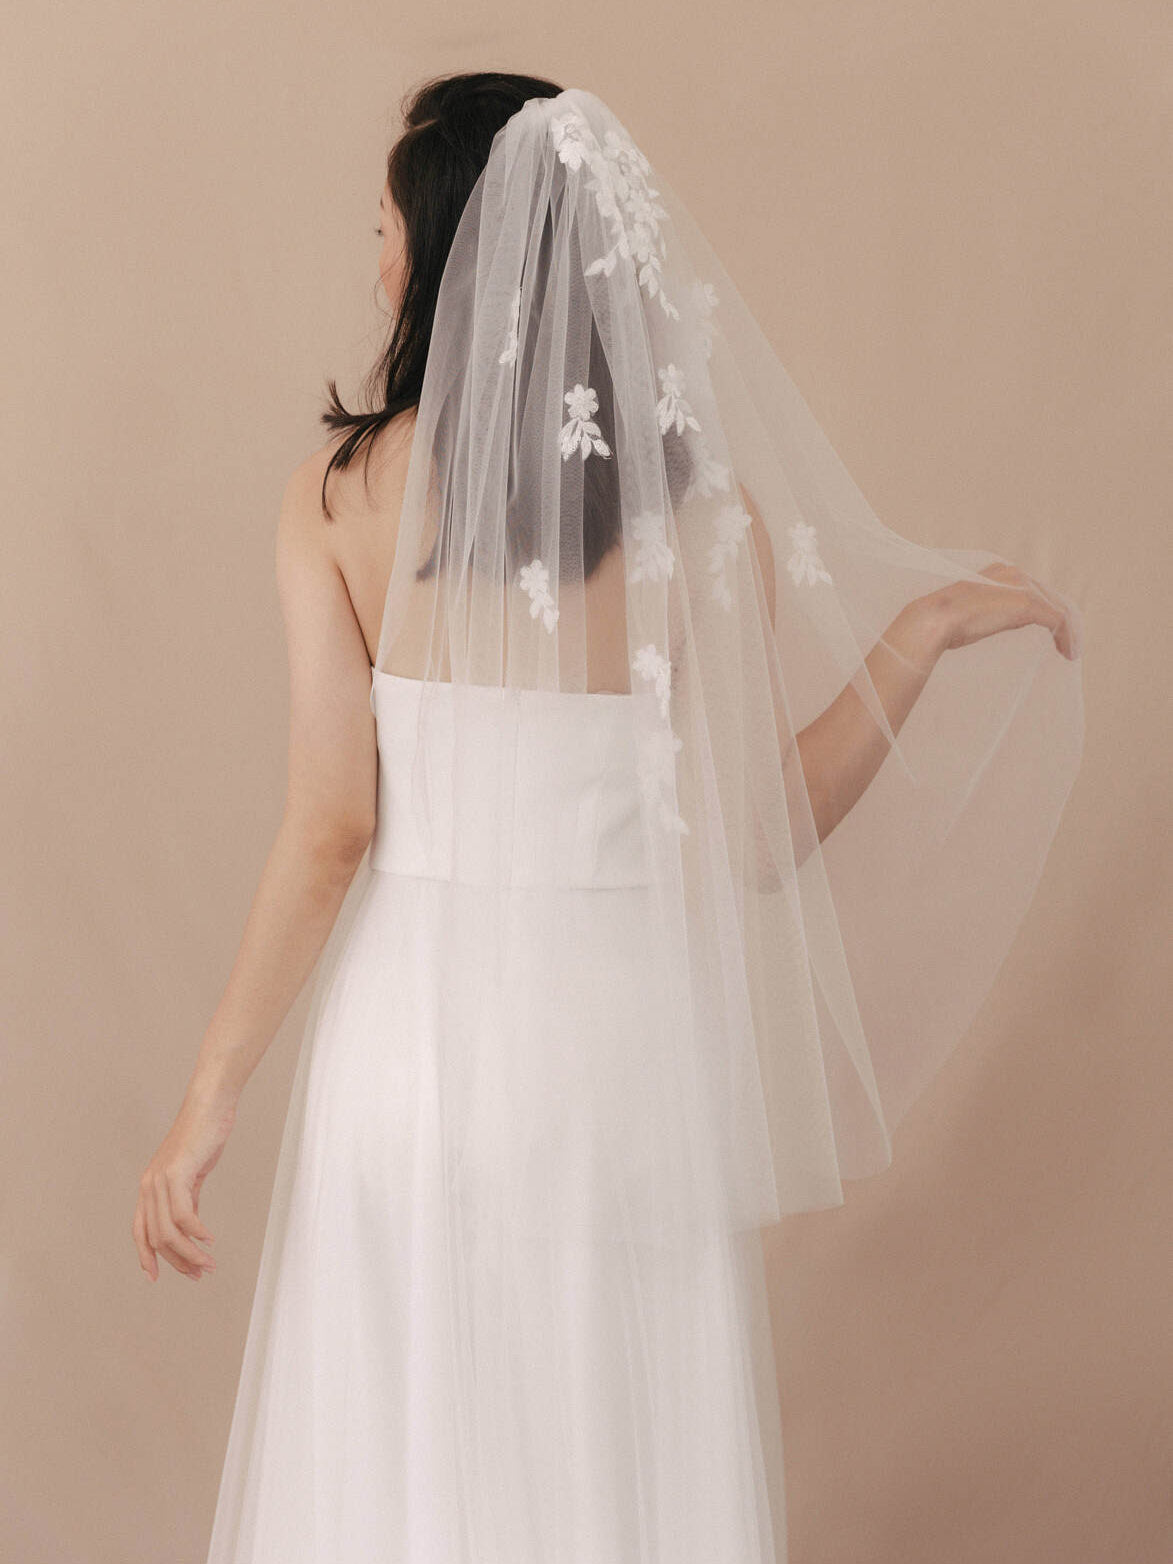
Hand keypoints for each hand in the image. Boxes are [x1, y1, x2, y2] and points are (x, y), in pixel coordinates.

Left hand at [132, 1086, 236, 1281]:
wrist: (209, 1105)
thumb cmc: (203, 1135)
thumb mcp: (191, 1173)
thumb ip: (186, 1198)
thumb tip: (190, 1226)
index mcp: (149, 1186)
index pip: (140, 1231)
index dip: (145, 1257)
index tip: (156, 1277)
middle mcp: (149, 1186)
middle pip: (156, 1238)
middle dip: (178, 1261)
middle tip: (200, 1273)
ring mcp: (160, 1180)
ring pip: (168, 1232)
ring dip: (190, 1253)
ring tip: (208, 1263)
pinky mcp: (176, 1173)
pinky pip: (184, 1215)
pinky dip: (197, 1232)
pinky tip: (210, 1238)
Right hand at [926, 561, 1081, 661]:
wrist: (934, 620)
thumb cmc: (945, 622)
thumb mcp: (974, 610)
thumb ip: (994, 609)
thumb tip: (1008, 621)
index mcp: (1000, 572)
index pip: (1035, 590)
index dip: (1048, 612)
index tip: (1053, 633)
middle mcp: (1014, 573)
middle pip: (1052, 598)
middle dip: (1064, 622)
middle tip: (1068, 645)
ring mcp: (1022, 587)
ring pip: (1059, 609)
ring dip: (1069, 632)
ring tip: (1070, 652)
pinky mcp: (1028, 603)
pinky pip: (1058, 620)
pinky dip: (1067, 637)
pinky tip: (1069, 653)